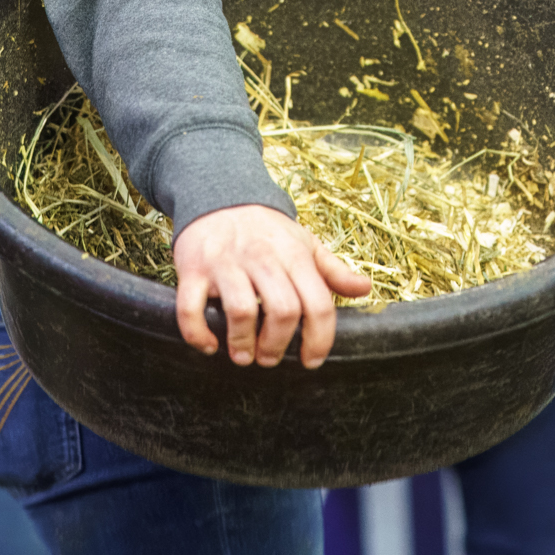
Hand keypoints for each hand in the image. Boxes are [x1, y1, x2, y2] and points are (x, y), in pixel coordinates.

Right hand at [172, 204, 372, 368]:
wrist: (219, 194)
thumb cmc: (267, 231)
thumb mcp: (304, 243)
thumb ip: (332, 270)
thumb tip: (364, 289)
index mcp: (294, 256)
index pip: (318, 304)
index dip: (320, 339)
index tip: (311, 360)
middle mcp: (262, 259)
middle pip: (282, 311)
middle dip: (278, 345)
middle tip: (271, 358)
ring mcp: (226, 264)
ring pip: (240, 310)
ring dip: (242, 343)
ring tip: (244, 355)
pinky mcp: (194, 269)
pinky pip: (191, 307)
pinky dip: (198, 333)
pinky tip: (209, 346)